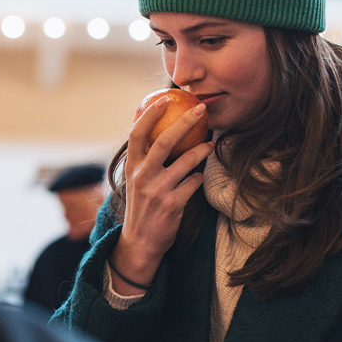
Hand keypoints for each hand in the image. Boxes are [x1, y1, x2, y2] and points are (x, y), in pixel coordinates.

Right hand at [110, 98, 213, 291]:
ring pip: (185, 161)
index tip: (164, 100)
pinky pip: (193, 183)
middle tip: (201, 110)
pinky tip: (198, 177)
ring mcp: (157, 191)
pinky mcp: (172, 205)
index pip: (137, 134)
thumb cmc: (142, 207)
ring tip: (209, 144)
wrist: (140, 242)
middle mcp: (142, 176)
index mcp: (131, 167)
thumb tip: (160, 133)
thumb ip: (145, 161)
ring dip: (201, 150)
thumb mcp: (136, 182)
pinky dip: (198, 178)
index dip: (150, 115)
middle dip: (185, 122)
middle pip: (164, 141)